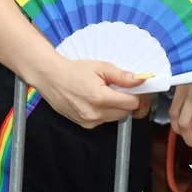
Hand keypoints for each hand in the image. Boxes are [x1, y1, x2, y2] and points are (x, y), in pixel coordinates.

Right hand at [32, 55, 148, 127]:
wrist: (51, 78)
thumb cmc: (75, 70)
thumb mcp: (101, 67)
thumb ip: (122, 76)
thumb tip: (141, 80)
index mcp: (100, 98)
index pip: (132, 104)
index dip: (137, 95)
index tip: (135, 88)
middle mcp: (95, 114)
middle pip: (126, 113)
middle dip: (128, 101)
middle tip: (121, 89)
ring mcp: (89, 122)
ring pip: (116, 118)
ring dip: (117, 107)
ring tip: (107, 93)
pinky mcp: (84, 125)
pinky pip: (104, 120)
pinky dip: (106, 112)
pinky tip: (97, 100)